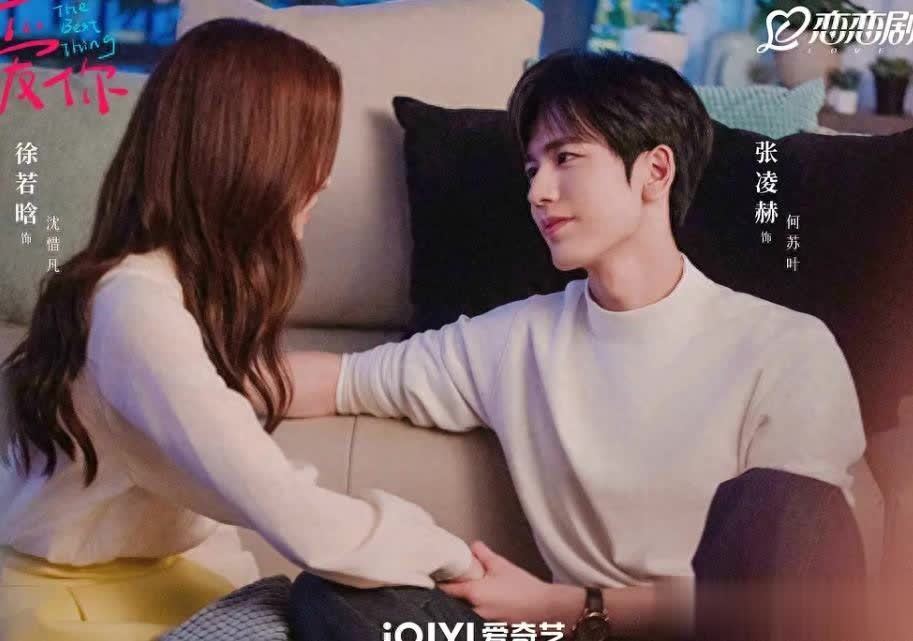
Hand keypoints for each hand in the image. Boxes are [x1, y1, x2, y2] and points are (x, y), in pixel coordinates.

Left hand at [438, 541, 563, 623]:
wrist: (546, 609)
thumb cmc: (525, 588)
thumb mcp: (502, 565)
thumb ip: (483, 555)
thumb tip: (472, 547)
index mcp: (474, 594)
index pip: (447, 590)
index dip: (441, 582)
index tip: (437, 576)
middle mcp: (475, 611)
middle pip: (453, 604)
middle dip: (453, 595)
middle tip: (453, 583)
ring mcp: (483, 623)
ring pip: (465, 613)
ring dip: (465, 605)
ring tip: (473, 594)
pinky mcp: (492, 629)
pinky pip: (477, 621)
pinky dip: (477, 613)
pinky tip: (487, 605)